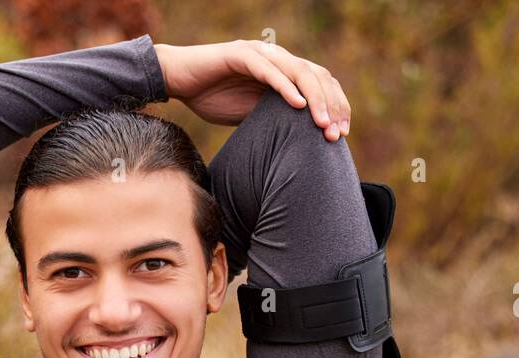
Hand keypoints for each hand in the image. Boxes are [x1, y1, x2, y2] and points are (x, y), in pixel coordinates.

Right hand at [154, 39, 350, 138]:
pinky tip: (298, 105)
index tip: (341, 135)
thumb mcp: (250, 115)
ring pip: (299, 71)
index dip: (335, 108)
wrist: (178, 80)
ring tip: (322, 123)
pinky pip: (269, 70)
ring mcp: (260, 53)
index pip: (320, 85)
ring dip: (314, 98)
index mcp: (283, 70)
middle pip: (317, 76)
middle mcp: (277, 57)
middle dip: (331, 106)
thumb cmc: (211, 97)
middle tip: (336, 134)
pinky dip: (285, 87)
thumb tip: (299, 143)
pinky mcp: (240, 54)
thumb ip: (274, 119)